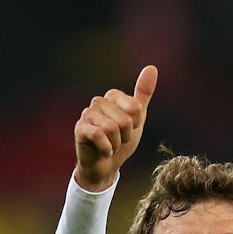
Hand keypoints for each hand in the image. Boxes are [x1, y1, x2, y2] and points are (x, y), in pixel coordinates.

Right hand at [74, 65, 158, 191]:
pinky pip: (99, 136)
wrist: (106, 166)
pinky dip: (107, 149)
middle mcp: (98, 101)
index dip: (136, 124)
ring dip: (117, 144)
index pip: (135, 108)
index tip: (129, 130)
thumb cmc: (121, 141)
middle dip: (126, 136)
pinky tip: (104, 151)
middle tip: (119, 140)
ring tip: (111, 145)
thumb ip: (143, 94)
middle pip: (126, 120)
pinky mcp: (80, 129)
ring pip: (113, 129)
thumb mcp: (138, 118)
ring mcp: (87, 114)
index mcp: (113, 96)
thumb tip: (151, 67)